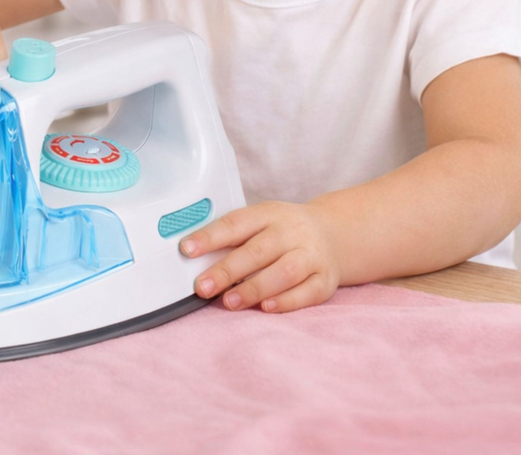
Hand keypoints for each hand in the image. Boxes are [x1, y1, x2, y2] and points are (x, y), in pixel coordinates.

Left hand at [179, 200, 340, 313]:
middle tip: (203, 286)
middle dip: (228, 269)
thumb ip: (234, 237)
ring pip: (284, 272)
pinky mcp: (324, 280)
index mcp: (270, 213)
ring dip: (254, 288)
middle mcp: (292, 231)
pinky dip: (286, 301)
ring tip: (229, 302)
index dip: (211, 236)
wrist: (334, 233)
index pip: (237, 222)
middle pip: (258, 250)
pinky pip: (307, 292)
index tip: (186, 249)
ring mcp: (311, 255)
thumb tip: (194, 258)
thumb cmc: (284, 231)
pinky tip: (266, 308)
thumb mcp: (262, 221)